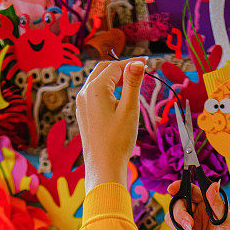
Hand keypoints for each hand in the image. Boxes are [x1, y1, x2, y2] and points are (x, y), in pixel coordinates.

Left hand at [76, 58, 145, 193]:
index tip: (148, 63)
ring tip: (131, 83)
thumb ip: (133, 84)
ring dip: (114, 78)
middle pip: (104, 69)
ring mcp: (81, 104)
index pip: (115, 67)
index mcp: (96, 89)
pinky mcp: (83, 114)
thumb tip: (138, 63)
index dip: (132, 63)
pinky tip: (118, 98)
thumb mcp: (130, 110)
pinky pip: (94, 94)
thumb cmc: (117, 141)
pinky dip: (107, 90)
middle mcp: (84, 93)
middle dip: (121, 68)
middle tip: (140, 71)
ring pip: (98, 81)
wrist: (103, 166)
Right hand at [166, 180, 229, 229]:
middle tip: (190, 224)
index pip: (190, 191)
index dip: (179, 187)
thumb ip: (216, 203)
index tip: (172, 188)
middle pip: (177, 205)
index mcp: (206, 206)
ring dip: (181, 228)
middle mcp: (196, 216)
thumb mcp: (226, 221)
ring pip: (171, 220)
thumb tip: (212, 184)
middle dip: (180, 213)